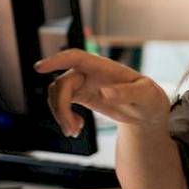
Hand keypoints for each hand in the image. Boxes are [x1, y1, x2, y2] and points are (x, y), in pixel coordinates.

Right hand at [34, 49, 168, 135]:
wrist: (147, 112)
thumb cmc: (150, 99)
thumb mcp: (146, 96)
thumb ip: (127, 93)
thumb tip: (105, 93)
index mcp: (105, 68)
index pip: (77, 57)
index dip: (57, 60)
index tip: (39, 68)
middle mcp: (91, 73)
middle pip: (63, 83)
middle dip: (60, 107)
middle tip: (71, 130)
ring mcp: (85, 83)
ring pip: (58, 93)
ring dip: (60, 114)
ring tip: (73, 132)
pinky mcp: (82, 95)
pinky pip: (62, 102)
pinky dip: (64, 117)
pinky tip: (76, 128)